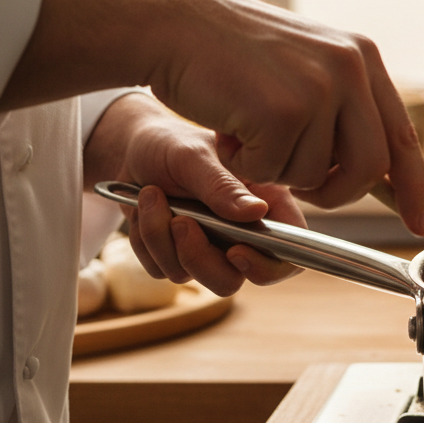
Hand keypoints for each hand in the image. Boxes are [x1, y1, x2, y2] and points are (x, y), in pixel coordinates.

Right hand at [6, 0, 423, 233]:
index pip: (402, 135)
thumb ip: (344, 107)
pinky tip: (229, 127)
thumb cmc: (233, 53)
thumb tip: (381, 171)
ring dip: (276, 168)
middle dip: (335, 191)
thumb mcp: (306, 65)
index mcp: (362, 57)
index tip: (421, 224)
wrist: (173, 23)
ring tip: (248, 127)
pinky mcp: (282, 109)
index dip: (414, 186)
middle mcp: (351, 69)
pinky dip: (245, 164)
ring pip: (316, 175)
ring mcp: (319, 88)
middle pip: (370, 168)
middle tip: (297, 181)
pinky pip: (272, 172)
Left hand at [87, 94, 303, 295]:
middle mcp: (242, 234)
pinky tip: (145, 208)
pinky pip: (161, 268)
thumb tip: (257, 212)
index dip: (269, 266)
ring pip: (193, 277)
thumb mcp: (196, 157)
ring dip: (162, 240)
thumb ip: (223, 186)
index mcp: (266, 205)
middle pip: (234, 279)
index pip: (288, 253)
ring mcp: (209, 249)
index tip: (235, 251)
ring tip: (152, 196)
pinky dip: (145, 240)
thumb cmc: (174, 143)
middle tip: (180, 221)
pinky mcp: (176, 257)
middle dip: (199, 258)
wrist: (135, 149)